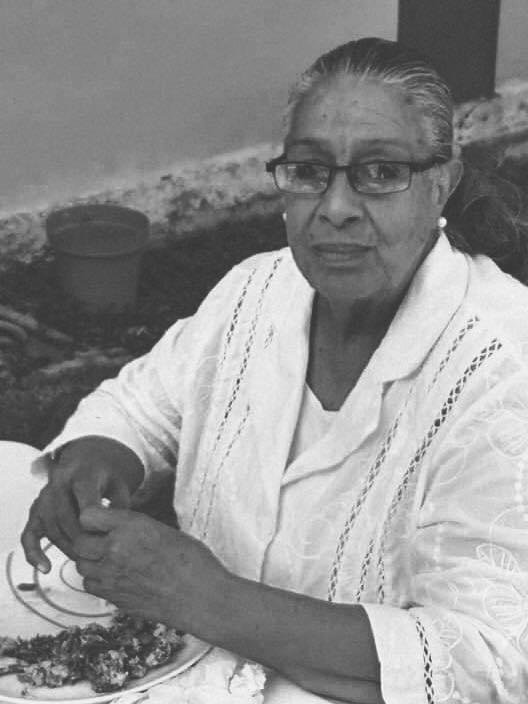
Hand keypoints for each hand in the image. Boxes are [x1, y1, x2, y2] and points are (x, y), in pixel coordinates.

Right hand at [21, 437, 143, 572]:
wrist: (86, 462)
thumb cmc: (105, 477)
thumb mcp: (119, 485)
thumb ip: (120, 506)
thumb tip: (117, 531)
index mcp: (82, 473)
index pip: (84, 497)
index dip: (92, 520)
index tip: (103, 536)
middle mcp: (59, 482)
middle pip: (64, 516)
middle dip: (79, 539)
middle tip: (94, 554)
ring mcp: (45, 496)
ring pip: (49, 526)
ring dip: (64, 547)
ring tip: (82, 559)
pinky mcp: (36, 509)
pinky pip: (28, 534)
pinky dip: (33, 553)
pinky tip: (45, 567)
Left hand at [74, 507, 226, 631]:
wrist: (201, 598)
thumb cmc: (193, 561)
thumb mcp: (164, 529)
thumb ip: (135, 527)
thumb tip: (116, 525)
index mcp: (131, 526)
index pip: (88, 516)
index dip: (94, 518)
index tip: (103, 521)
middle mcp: (116, 549)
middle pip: (79, 542)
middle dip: (88, 541)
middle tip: (103, 542)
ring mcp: (112, 576)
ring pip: (81, 565)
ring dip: (91, 561)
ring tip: (111, 560)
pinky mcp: (113, 598)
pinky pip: (91, 585)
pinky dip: (97, 580)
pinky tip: (115, 577)